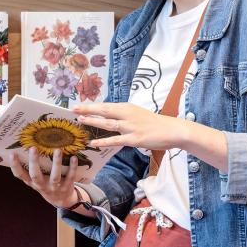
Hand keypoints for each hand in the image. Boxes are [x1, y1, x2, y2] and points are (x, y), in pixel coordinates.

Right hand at [7, 145, 84, 209]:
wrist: (61, 201)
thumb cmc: (45, 184)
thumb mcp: (35, 180)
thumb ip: (31, 167)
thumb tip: (26, 146)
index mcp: (32, 182)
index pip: (20, 175)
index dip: (15, 166)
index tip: (12, 154)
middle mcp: (42, 185)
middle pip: (36, 176)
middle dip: (34, 162)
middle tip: (33, 148)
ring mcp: (55, 187)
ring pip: (55, 176)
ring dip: (56, 163)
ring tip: (57, 150)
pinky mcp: (67, 186)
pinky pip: (70, 176)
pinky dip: (72, 167)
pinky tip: (73, 157)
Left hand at [73, 101, 190, 151]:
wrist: (172, 130)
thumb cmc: (155, 123)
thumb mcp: (138, 114)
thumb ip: (125, 115)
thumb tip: (111, 117)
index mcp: (128, 107)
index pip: (106, 106)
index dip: (92, 105)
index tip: (80, 104)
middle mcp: (127, 114)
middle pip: (104, 110)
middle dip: (88, 109)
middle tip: (74, 108)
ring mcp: (130, 127)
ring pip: (107, 123)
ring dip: (93, 121)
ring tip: (80, 120)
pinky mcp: (134, 139)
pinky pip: (115, 140)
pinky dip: (103, 141)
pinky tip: (93, 142)